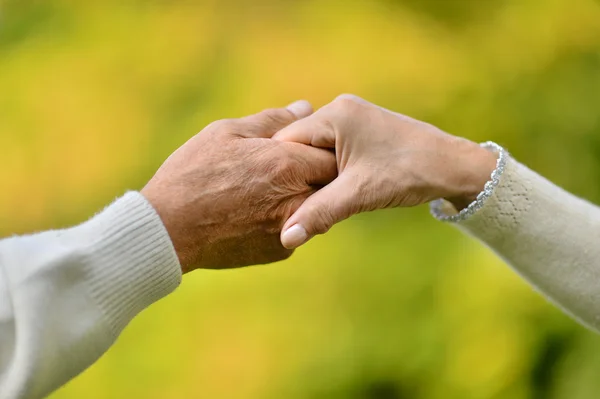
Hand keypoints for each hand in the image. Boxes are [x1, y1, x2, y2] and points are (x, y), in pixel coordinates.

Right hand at [141, 101, 336, 272]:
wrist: (169, 229)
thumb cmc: (192, 173)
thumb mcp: (226, 133)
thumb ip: (272, 120)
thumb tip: (305, 106)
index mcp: (286, 163)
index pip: (333, 152)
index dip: (325, 146)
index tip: (312, 144)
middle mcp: (296, 198)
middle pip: (331, 181)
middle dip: (319, 171)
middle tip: (293, 164)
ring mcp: (290, 227)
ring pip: (316, 205)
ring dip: (304, 194)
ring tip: (272, 186)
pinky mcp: (281, 250)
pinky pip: (297, 227)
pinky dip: (286, 216)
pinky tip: (259, 210)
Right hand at [273, 95, 497, 248]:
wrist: (453, 167)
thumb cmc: (408, 173)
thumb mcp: (359, 194)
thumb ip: (319, 213)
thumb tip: (285, 239)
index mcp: (334, 114)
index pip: (285, 140)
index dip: (278, 170)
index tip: (272, 196)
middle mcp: (339, 108)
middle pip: (298, 144)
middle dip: (296, 173)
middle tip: (290, 201)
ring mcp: (352, 117)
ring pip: (315, 148)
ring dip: (312, 172)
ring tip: (310, 196)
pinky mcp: (362, 129)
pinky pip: (330, 148)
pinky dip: (327, 168)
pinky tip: (329, 187)